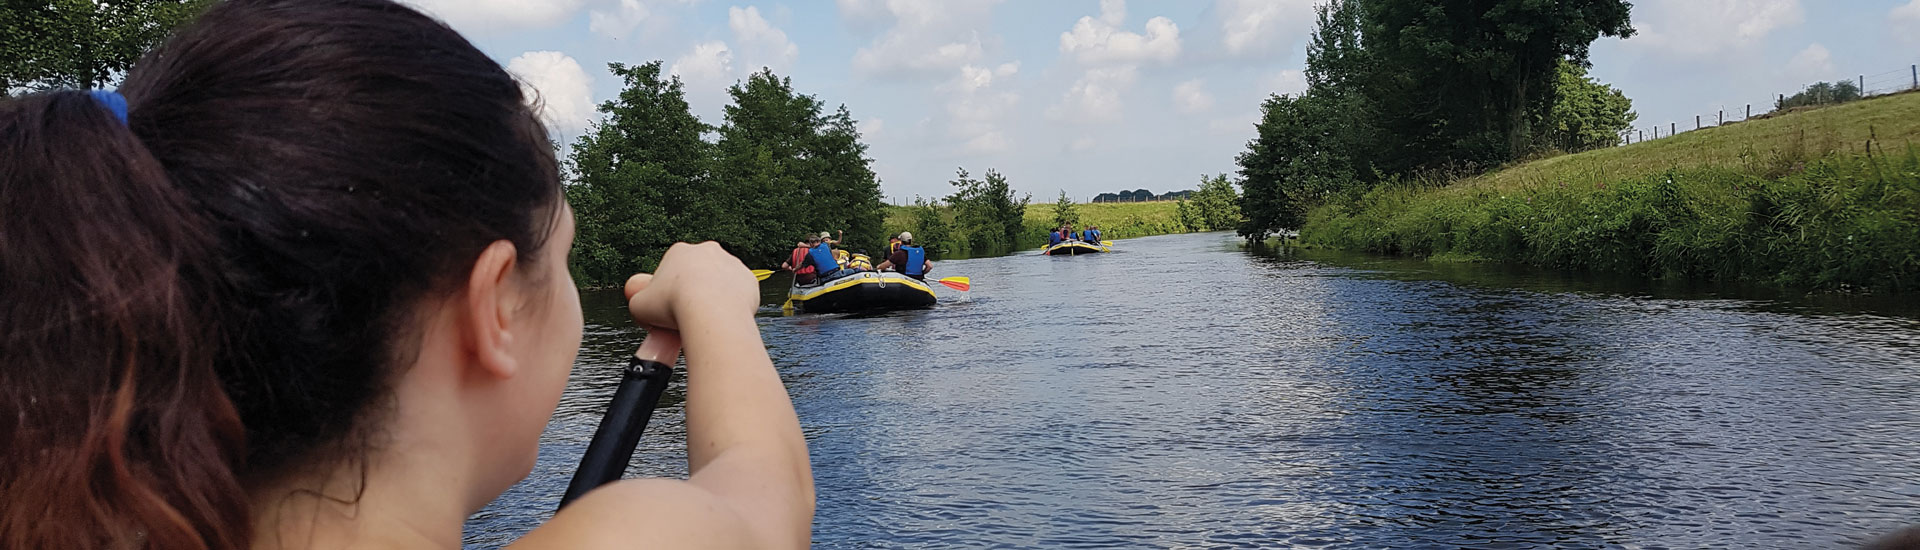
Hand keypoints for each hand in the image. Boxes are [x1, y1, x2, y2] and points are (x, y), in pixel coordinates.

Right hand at [625, 242, 758, 333]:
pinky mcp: (749, 280)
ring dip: (714, 298)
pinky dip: (732, 306)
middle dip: (693, 291)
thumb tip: (641, 300)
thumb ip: (638, 299)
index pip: (672, 271)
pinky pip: (739, 294)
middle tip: (688, 315)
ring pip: (720, 283)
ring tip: (707, 320)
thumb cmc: (672, 307)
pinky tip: (724, 319)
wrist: (710, 313)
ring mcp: (731, 264)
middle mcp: (708, 251)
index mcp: (679, 251)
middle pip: (698, 274)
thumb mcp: (639, 305)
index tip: (669, 309)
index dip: (668, 292)